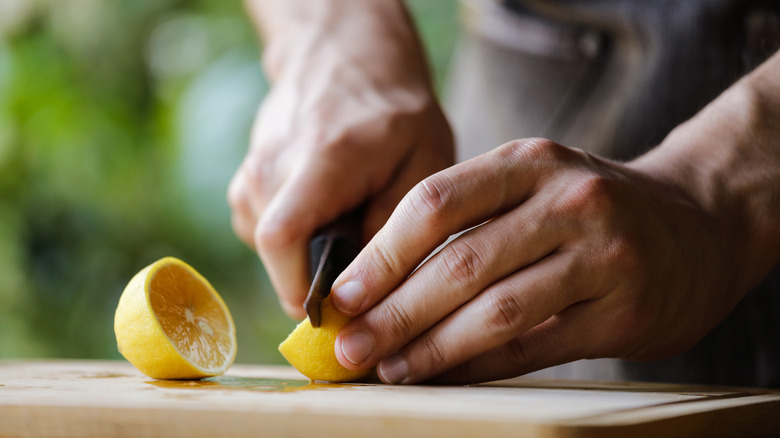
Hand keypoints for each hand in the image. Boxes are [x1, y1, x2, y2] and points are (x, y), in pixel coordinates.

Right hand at [229, 1, 453, 317]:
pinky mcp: (246, 183)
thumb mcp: (424, 164)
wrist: (345, 59)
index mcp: (320, 160)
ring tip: (349, 223)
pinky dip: (298, 239)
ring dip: (310, 256)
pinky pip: (266, 234)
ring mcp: (251, 173)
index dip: (304, 291)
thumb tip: (364, 295)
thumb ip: (395, 228)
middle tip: (363, 267)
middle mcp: (271, 166)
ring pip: (271, 251)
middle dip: (317, 279)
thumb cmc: (395, 113)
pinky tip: (327, 212)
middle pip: (277, 256)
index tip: (343, 312)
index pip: (282, 240)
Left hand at [329, 137, 749, 383]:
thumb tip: (379, 283)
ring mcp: (602, 255)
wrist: (697, 223)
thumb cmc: (590, 208)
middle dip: (395, 311)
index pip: (435, 203)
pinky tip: (443, 376)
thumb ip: (467, 221)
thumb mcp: (533, 185)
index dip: (381, 254)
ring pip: (496, 310)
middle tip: (350, 344)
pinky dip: (479, 366)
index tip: (340, 294)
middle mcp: (567, 201)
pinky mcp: (623, 310)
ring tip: (388, 368)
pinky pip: (534, 347)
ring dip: (431, 346)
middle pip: (460, 262)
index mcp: (529, 162)